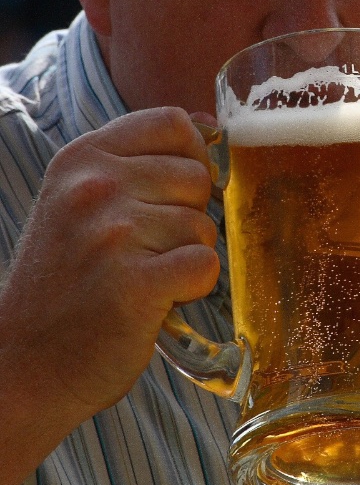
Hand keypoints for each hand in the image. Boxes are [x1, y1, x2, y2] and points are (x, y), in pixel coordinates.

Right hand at [0, 107, 218, 426]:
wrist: (24, 361)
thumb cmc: (66, 280)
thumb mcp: (83, 201)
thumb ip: (141, 160)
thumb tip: (210, 125)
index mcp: (82, 158)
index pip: (171, 122)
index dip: (192, 154)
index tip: (175, 190)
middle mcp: (93, 187)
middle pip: (196, 176)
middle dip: (188, 216)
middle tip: (147, 250)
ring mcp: (112, 234)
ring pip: (202, 226)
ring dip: (185, 257)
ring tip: (142, 278)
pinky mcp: (133, 285)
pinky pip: (204, 265)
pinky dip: (192, 288)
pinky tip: (156, 300)